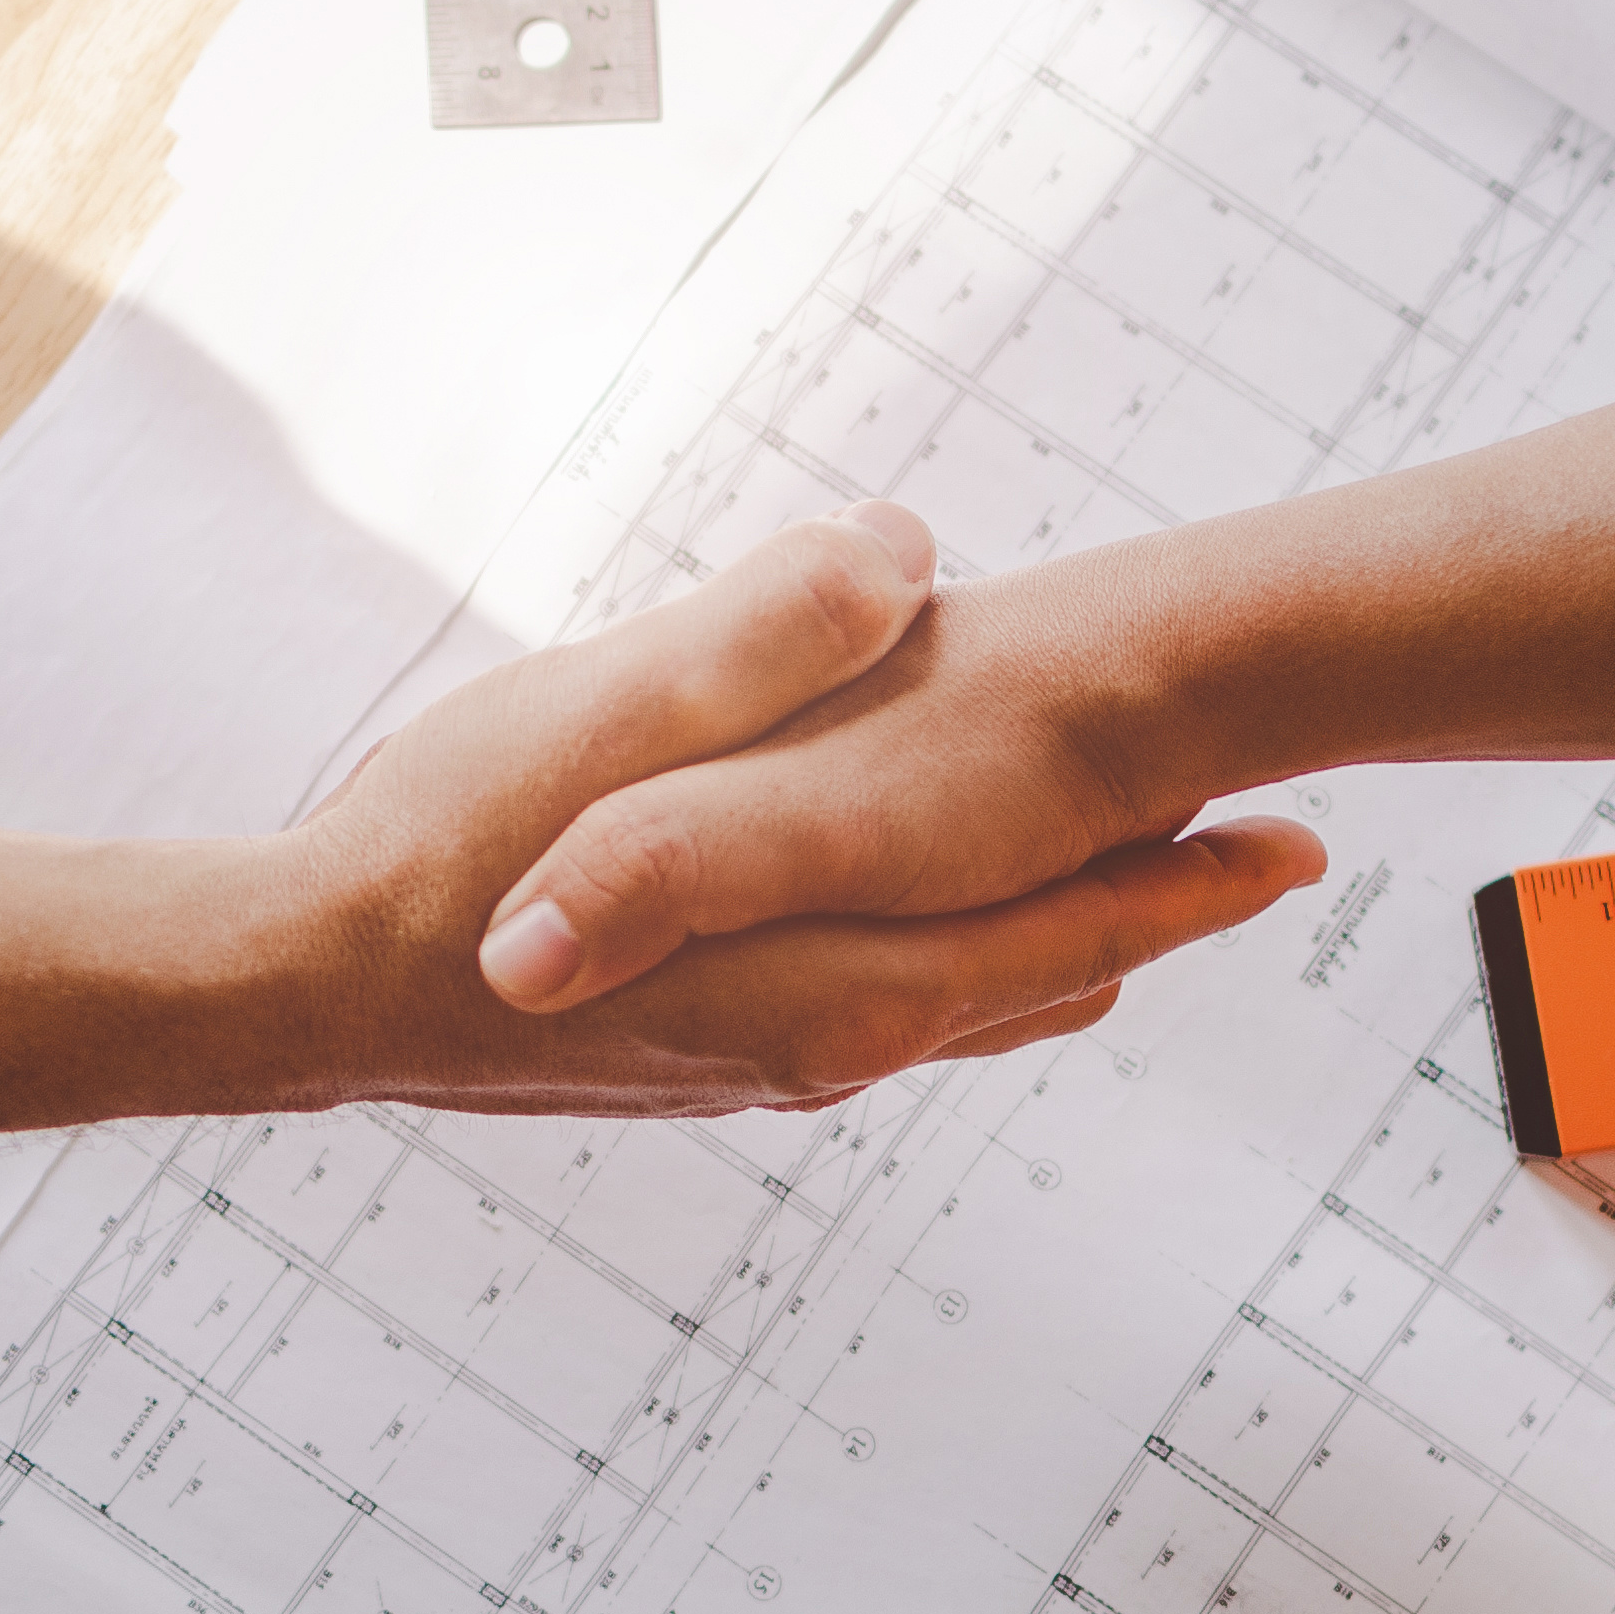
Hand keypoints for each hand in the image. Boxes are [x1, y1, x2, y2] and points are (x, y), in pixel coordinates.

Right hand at [468, 534, 1242, 1019]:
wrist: (308, 988)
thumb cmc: (450, 851)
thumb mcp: (610, 713)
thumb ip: (767, 636)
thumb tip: (911, 551)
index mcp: (844, 978)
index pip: (1078, 926)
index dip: (1196, 877)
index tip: (1305, 835)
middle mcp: (834, 1047)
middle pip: (1050, 972)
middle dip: (1156, 904)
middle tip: (1268, 844)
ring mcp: (772, 1063)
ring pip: (971, 996)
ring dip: (1059, 922)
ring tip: (1139, 862)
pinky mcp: (716, 1052)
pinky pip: (887, 995)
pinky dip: (960, 943)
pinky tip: (948, 895)